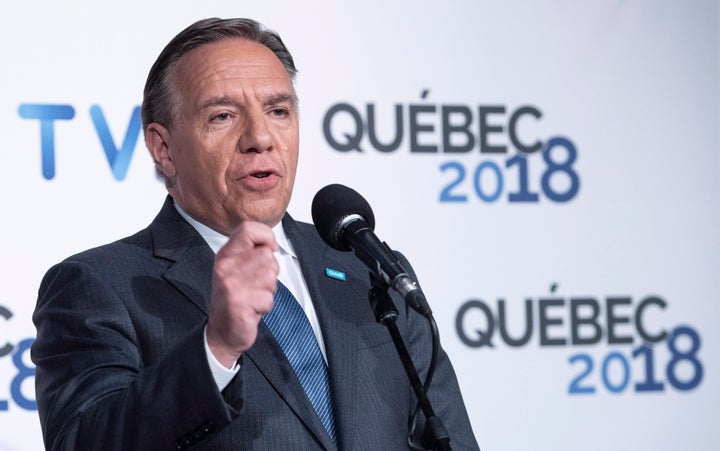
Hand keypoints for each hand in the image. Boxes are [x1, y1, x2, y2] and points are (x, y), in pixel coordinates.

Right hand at [206, 221, 278, 367]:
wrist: (222, 331)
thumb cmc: (235, 299)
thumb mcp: (237, 269)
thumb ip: (252, 253)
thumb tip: (272, 245)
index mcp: (226, 255)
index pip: (248, 229)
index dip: (266, 236)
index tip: (270, 249)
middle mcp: (226, 267)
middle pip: (267, 255)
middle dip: (270, 272)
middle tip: (256, 285)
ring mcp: (231, 284)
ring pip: (271, 276)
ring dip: (268, 290)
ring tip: (253, 296)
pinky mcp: (239, 302)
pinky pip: (268, 297)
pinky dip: (265, 306)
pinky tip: (252, 309)